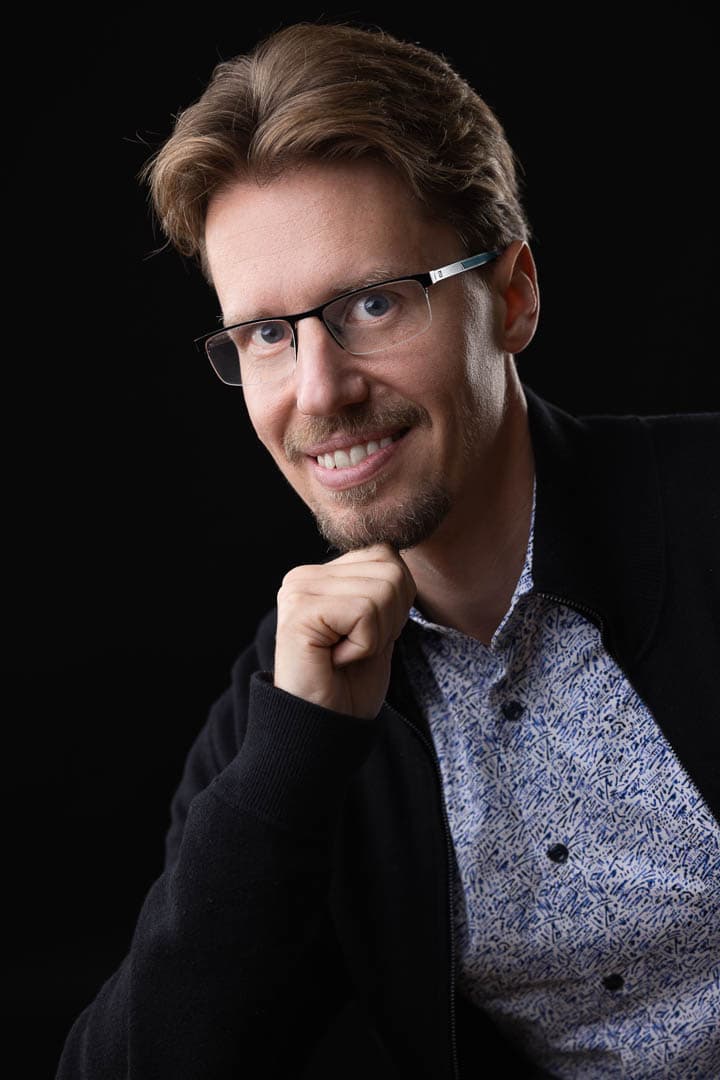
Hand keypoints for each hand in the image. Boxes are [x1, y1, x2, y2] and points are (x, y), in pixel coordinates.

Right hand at [273, 543, 416, 718]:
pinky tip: (337, 660)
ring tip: (345, 654)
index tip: (365, 637)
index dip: (396, 602)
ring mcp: (298, 591)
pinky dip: (365, 645)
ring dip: (377, 634)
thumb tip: (398, 553)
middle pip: (391, 568)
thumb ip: (384, 585)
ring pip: (384, 588)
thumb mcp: (378, 625)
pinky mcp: (300, 611)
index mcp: (321, 574)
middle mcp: (304, 575)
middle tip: (356, 649)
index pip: (387, 553)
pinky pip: (366, 612)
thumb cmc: (350, 684)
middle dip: (390, 618)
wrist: (325, 729)